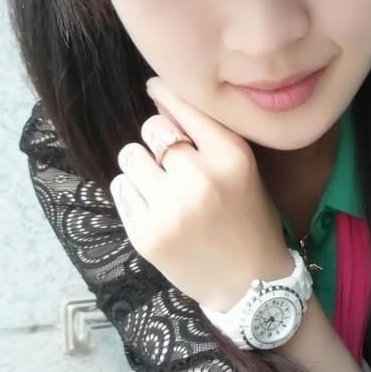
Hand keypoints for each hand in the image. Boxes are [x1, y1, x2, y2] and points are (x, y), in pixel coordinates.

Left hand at [109, 77, 293, 310]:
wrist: (250, 285)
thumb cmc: (248, 219)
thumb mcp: (242, 170)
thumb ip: (205, 134)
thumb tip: (157, 94)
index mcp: (232, 158)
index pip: (185, 107)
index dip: (165, 92)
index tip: (154, 86)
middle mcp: (200, 179)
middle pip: (152, 129)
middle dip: (159, 141)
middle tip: (174, 164)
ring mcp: (169, 210)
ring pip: (130, 156)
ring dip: (142, 167)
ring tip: (163, 188)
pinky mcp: (145, 235)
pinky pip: (121, 189)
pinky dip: (134, 194)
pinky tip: (157, 210)